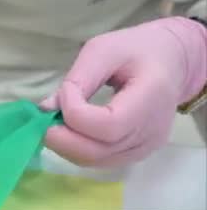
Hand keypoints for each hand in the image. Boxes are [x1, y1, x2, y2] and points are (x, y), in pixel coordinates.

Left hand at [40, 17, 206, 166]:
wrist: (169, 62)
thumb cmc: (135, 49)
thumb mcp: (103, 49)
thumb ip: (76, 79)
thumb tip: (46, 108)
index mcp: (151, 98)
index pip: (110, 124)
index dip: (77, 113)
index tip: (64, 91)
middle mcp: (152, 131)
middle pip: (100, 150)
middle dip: (62, 138)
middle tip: (40, 120)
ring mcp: (146, 146)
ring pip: (97, 160)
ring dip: (66, 146)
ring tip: (51, 122)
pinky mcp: (137, 153)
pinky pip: (101, 159)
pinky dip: (77, 149)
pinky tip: (66, 130)